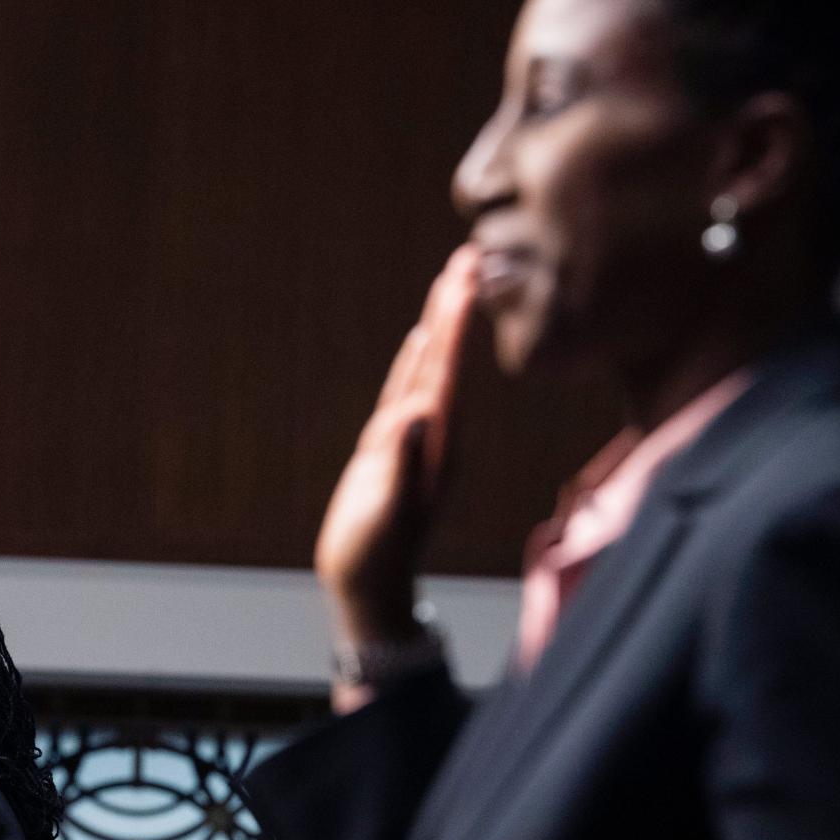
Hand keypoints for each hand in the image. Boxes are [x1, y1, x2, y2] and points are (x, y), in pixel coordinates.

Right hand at [315, 244, 481, 646]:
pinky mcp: (392, 447)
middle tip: (470, 254)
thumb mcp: (388, 512)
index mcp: (437, 444)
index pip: (450, 371)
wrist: (368, 585)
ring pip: (429, 368)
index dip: (457, 323)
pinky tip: (420, 341)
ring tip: (451, 281)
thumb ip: (402, 463)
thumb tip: (419, 414)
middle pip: (447, 358)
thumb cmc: (375, 554)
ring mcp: (415, 439)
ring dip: (441, 325)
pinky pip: (407, 391)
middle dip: (457, 307)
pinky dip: (416, 361)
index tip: (468, 277)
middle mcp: (433, 434)